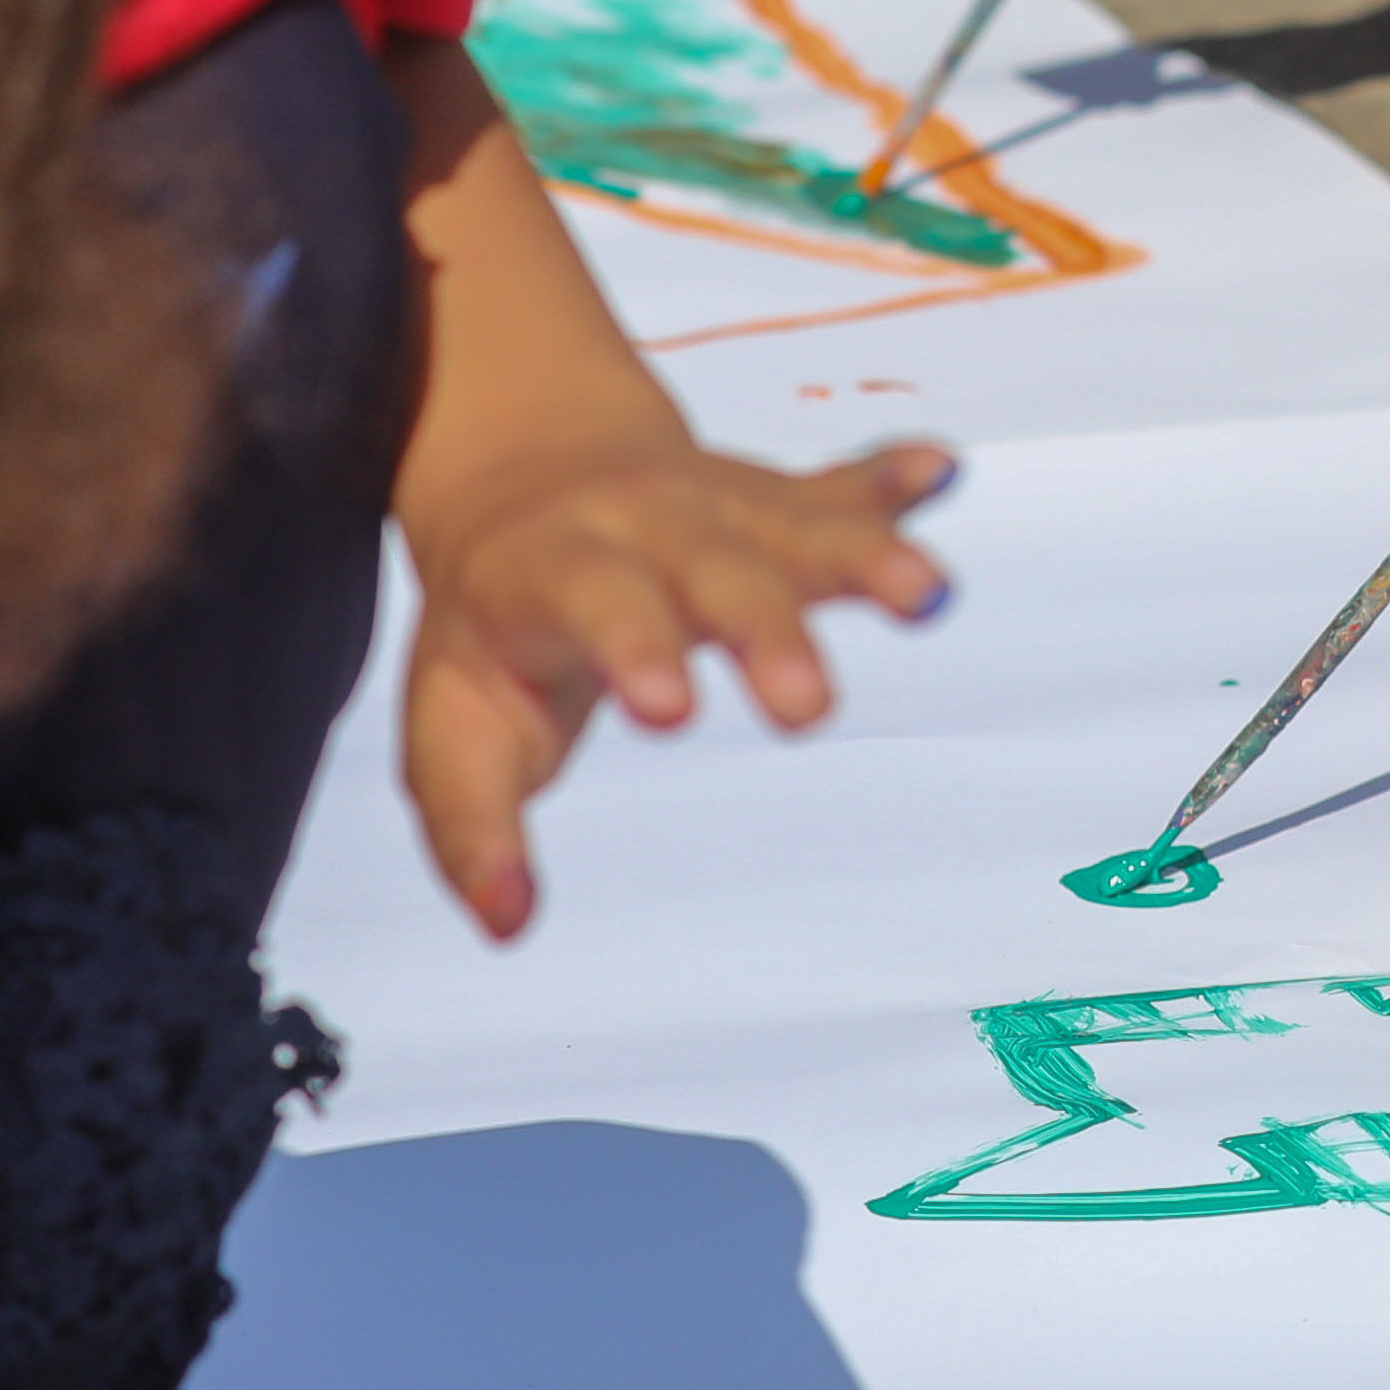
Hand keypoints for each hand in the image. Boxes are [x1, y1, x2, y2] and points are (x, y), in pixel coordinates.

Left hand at [402, 431, 946, 937]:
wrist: (522, 465)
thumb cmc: (492, 622)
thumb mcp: (450, 719)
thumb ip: (472, 824)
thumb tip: (508, 925)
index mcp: (549, 568)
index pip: (594, 601)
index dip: (633, 645)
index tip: (671, 710)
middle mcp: (642, 522)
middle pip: (716, 571)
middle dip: (767, 631)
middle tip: (807, 709)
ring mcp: (721, 503)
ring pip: (801, 528)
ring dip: (868, 557)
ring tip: (928, 595)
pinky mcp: (782, 504)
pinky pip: (847, 492)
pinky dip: (894, 484)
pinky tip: (939, 473)